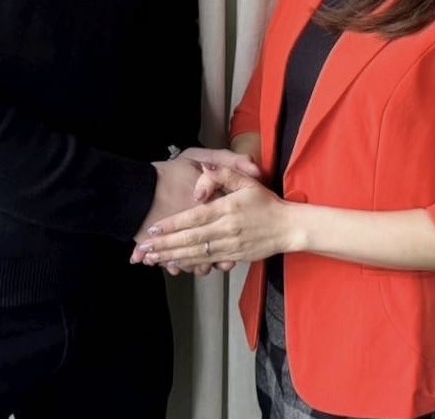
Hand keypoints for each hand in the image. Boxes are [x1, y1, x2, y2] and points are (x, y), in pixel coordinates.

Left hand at [130, 166, 296, 269]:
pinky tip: (176, 265)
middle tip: (144, 249)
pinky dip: (191, 265)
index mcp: (227, 208)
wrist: (289, 227)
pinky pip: (210, 262)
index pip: (194, 217)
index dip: (172, 224)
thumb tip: (205, 169)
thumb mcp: (247, 180)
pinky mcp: (234, 257)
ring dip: (173, 257)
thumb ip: (225, 173)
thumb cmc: (266, 202)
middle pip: (191, 239)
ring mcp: (230, 246)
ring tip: (153, 259)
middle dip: (165, 245)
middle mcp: (227, 229)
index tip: (153, 228)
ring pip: (197, 254)